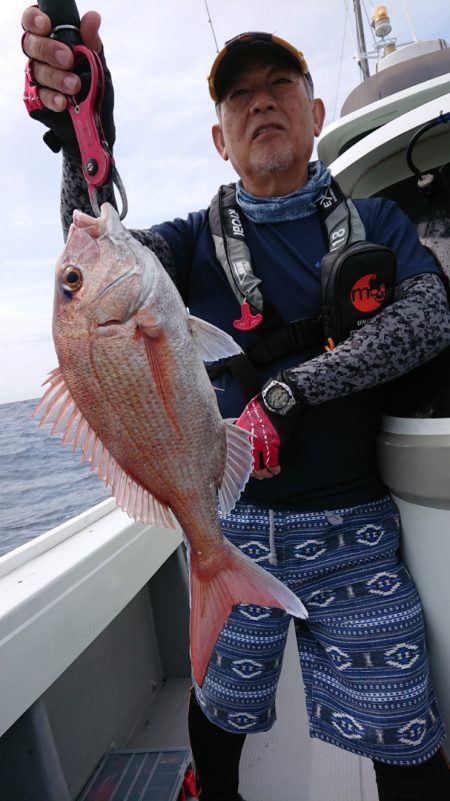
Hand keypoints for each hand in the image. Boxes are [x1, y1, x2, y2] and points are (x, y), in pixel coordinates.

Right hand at [21, 7, 114, 156]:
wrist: (97, 126)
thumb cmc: (95, 89)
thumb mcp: (97, 63)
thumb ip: (92, 42)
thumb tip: (93, 18)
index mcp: (51, 40)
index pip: (33, 22)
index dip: (35, 20)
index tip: (47, 25)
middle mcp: (40, 57)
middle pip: (32, 45)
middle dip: (49, 50)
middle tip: (68, 59)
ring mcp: (37, 79)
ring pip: (37, 71)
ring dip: (56, 77)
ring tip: (74, 85)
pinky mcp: (37, 101)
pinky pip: (39, 96)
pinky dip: (52, 99)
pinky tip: (63, 102)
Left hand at [235, 373, 304, 479]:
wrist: (276, 401)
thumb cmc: (261, 407)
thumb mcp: (246, 418)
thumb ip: (243, 432)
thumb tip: (245, 444)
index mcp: (239, 435)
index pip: (238, 457)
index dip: (243, 466)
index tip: (248, 470)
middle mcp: (247, 441)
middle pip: (248, 464)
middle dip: (255, 473)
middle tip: (260, 475)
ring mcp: (259, 443)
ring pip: (260, 466)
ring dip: (265, 473)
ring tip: (269, 474)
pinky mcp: (272, 444)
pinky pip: (272, 461)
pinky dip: (274, 467)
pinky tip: (276, 469)